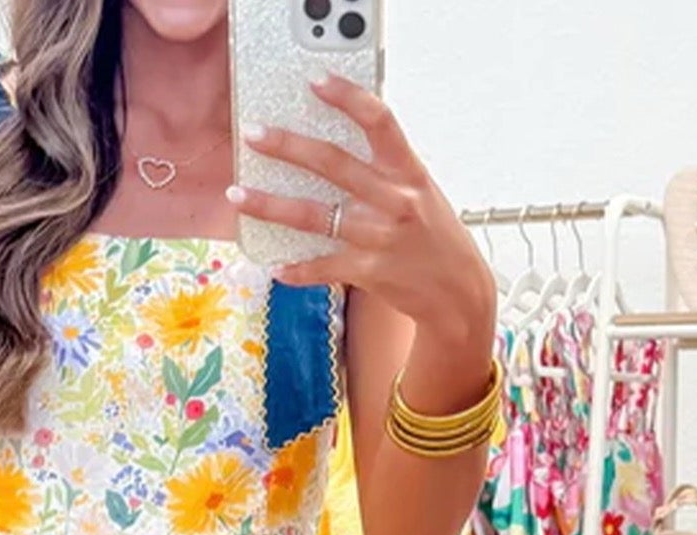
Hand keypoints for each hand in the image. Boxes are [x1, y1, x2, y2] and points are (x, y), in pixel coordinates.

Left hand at [232, 77, 494, 349]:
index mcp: (409, 172)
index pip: (379, 122)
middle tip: (254, 135)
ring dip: (270, 205)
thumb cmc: (435, 236)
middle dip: (288, 146)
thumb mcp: (421, 192)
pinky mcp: (370, 273)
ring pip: (315, 216)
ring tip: (238, 195)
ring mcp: (380, 238)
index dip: (348, 98)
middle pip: (333, 164)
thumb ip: (386, 171)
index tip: (317, 81)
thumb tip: (338, 149)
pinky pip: (323, 267)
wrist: (458, 292)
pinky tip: (275, 266)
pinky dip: (297, 269)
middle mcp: (394, 201)